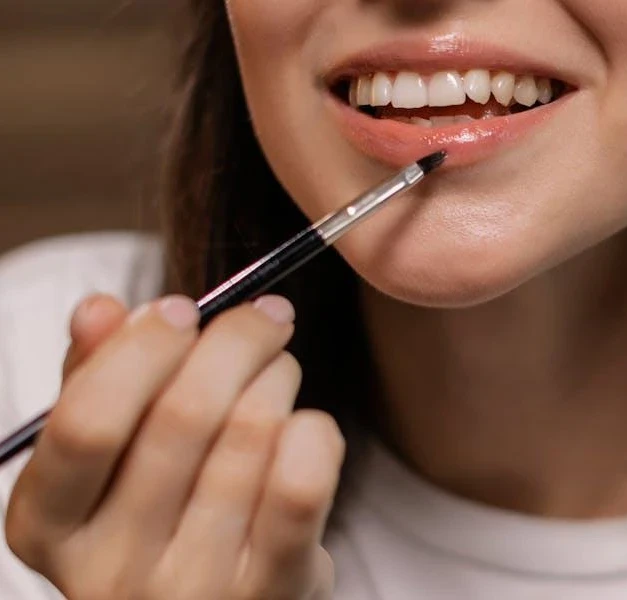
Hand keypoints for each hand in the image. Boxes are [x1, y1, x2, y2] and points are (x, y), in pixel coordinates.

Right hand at [5, 293, 343, 599]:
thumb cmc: (163, 512)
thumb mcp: (110, 456)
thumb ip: (97, 379)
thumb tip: (100, 309)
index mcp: (49, 524)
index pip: (88, 420)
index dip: (142, 348)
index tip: (182, 308)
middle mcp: (112, 570)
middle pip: (184, 415)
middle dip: (237, 340)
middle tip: (266, 317)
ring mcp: (195, 590)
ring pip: (251, 435)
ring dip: (279, 377)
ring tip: (281, 369)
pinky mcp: (270, 591)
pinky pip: (301, 484)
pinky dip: (315, 431)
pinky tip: (306, 426)